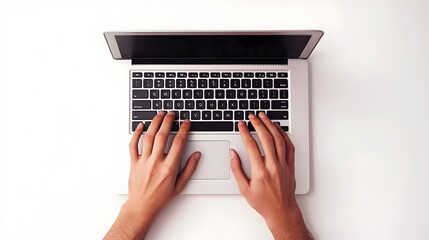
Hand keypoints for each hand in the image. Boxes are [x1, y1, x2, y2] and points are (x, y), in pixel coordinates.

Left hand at [104, 111, 200, 238]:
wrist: (141, 207)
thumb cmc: (160, 198)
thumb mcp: (180, 186)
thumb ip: (189, 169)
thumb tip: (197, 155)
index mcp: (169, 168)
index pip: (178, 143)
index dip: (183, 130)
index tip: (186, 123)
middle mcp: (155, 163)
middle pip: (162, 136)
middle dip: (168, 121)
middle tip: (172, 114)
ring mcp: (143, 162)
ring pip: (148, 137)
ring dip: (154, 123)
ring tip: (159, 115)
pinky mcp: (133, 163)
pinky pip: (133, 145)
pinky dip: (137, 134)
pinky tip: (141, 126)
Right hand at [230, 112, 311, 239]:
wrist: (281, 211)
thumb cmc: (263, 202)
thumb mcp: (244, 188)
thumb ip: (237, 169)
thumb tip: (233, 154)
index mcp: (260, 172)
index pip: (251, 146)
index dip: (245, 132)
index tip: (241, 125)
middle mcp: (273, 166)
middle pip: (266, 138)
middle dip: (258, 124)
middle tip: (252, 116)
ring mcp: (283, 165)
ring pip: (279, 139)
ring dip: (271, 125)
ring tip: (264, 117)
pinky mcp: (290, 165)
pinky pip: (289, 146)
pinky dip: (284, 135)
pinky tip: (278, 128)